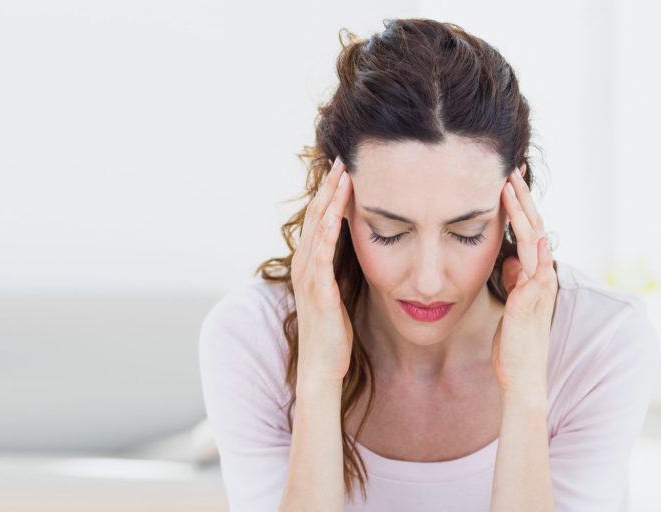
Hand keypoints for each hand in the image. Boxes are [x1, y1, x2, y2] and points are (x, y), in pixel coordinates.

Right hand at [291, 156, 353, 383]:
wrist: (321, 368)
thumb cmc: (332, 333)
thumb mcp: (337, 293)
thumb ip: (340, 269)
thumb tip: (356, 249)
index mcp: (310, 264)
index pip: (320, 220)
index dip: (331, 193)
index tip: (345, 168)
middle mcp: (304, 266)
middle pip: (316, 217)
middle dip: (330, 187)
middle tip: (343, 158)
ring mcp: (309, 278)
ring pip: (318, 231)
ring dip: (330, 202)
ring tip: (342, 176)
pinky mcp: (318, 293)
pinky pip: (322, 257)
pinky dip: (328, 234)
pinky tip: (336, 216)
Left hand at [491, 165, 558, 401]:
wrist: (520, 374)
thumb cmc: (513, 341)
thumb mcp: (509, 303)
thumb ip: (512, 280)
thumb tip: (510, 260)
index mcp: (532, 275)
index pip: (527, 232)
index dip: (518, 206)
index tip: (508, 180)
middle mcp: (539, 277)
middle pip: (534, 227)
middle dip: (522, 198)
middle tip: (512, 169)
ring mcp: (537, 288)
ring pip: (535, 240)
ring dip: (523, 212)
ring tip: (512, 186)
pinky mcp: (529, 301)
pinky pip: (534, 270)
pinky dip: (531, 250)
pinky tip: (526, 231)